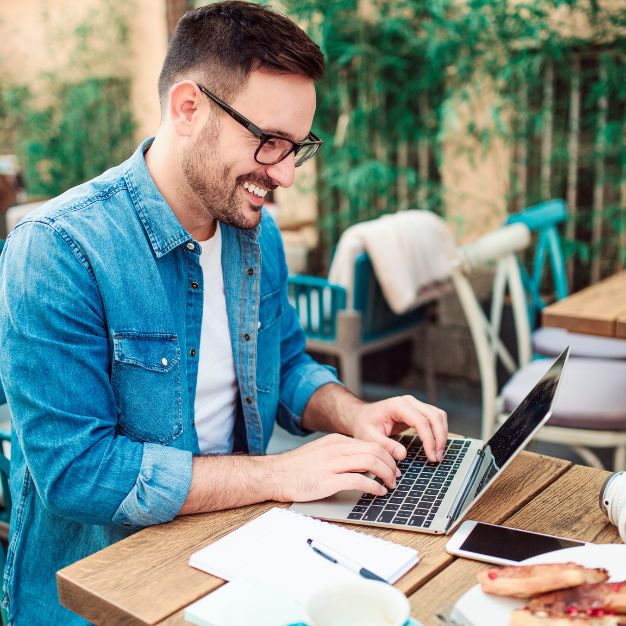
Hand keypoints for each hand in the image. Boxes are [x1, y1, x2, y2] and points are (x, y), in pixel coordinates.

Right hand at [268, 433, 400, 501]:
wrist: (275, 475)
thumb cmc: (298, 468)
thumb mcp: (322, 452)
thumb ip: (341, 454)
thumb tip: (364, 463)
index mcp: (336, 441)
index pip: (371, 443)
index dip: (387, 456)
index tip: (393, 467)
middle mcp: (336, 449)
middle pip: (375, 451)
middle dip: (391, 465)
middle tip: (396, 477)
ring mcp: (332, 464)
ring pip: (370, 462)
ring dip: (386, 475)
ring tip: (390, 485)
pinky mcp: (328, 481)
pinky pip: (358, 480)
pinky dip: (373, 486)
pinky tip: (378, 492)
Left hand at [346, 395, 447, 462]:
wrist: (361, 416)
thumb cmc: (364, 425)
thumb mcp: (368, 437)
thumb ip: (385, 445)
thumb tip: (402, 455)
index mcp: (397, 405)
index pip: (420, 421)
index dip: (429, 439)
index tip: (431, 456)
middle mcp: (409, 401)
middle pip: (434, 416)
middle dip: (439, 438)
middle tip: (437, 458)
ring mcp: (415, 404)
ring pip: (438, 416)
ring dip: (442, 435)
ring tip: (438, 454)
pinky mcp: (418, 410)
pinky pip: (435, 418)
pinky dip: (439, 431)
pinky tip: (436, 446)